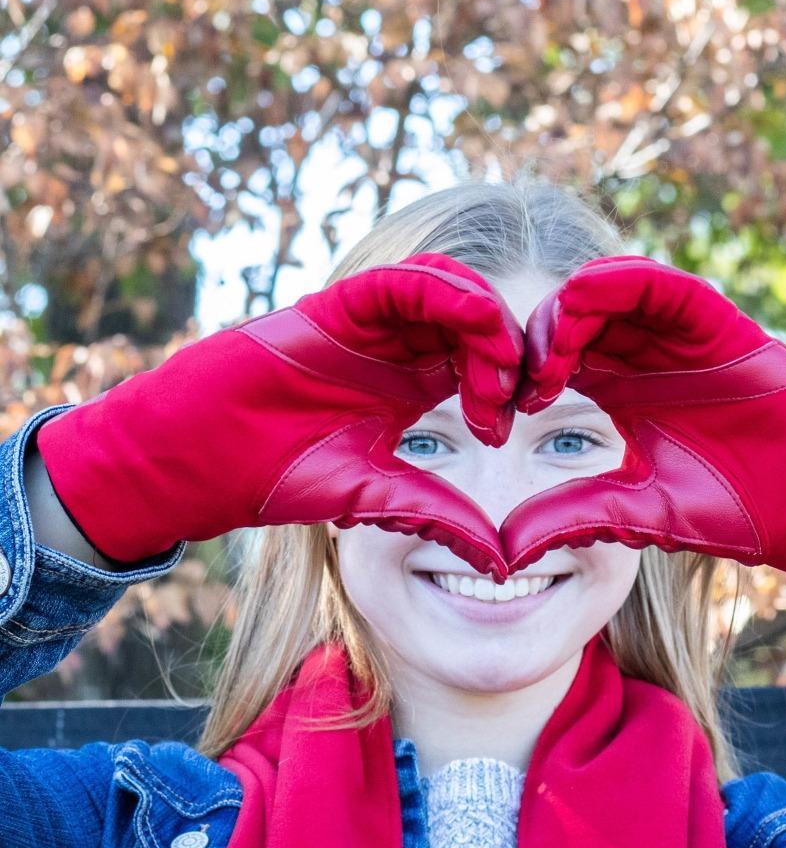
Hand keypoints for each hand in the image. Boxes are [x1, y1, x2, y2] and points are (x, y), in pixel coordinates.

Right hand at [35, 253, 523, 580]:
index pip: (480, 367)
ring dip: (486, 320)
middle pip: (475, 326)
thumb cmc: (281, 475)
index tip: (512, 425)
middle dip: (507, 353)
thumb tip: (502, 566)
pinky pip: (403, 281)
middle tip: (518, 393)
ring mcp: (369, 326)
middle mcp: (398, 350)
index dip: (506, 388)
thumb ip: (437, 515)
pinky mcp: (339, 307)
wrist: (205, 459)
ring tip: (500, 367)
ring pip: (450, 292)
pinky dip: (445, 290)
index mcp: (412, 388)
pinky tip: (476, 319)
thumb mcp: (377, 497)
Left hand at [501, 255, 785, 614]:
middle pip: (573, 321)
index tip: (494, 412)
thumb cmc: (734, 511)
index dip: (517, 375)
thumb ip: (576, 517)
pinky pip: (665, 287)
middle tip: (510, 382)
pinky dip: (622, 282)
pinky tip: (581, 302)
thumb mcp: (639, 514)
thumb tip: (504, 551)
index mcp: (621, 394)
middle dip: (532, 341)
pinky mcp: (722, 327)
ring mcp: (683, 339)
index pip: (555, 361)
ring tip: (543, 360)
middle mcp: (645, 358)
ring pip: (611, 292)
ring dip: (566, 312)